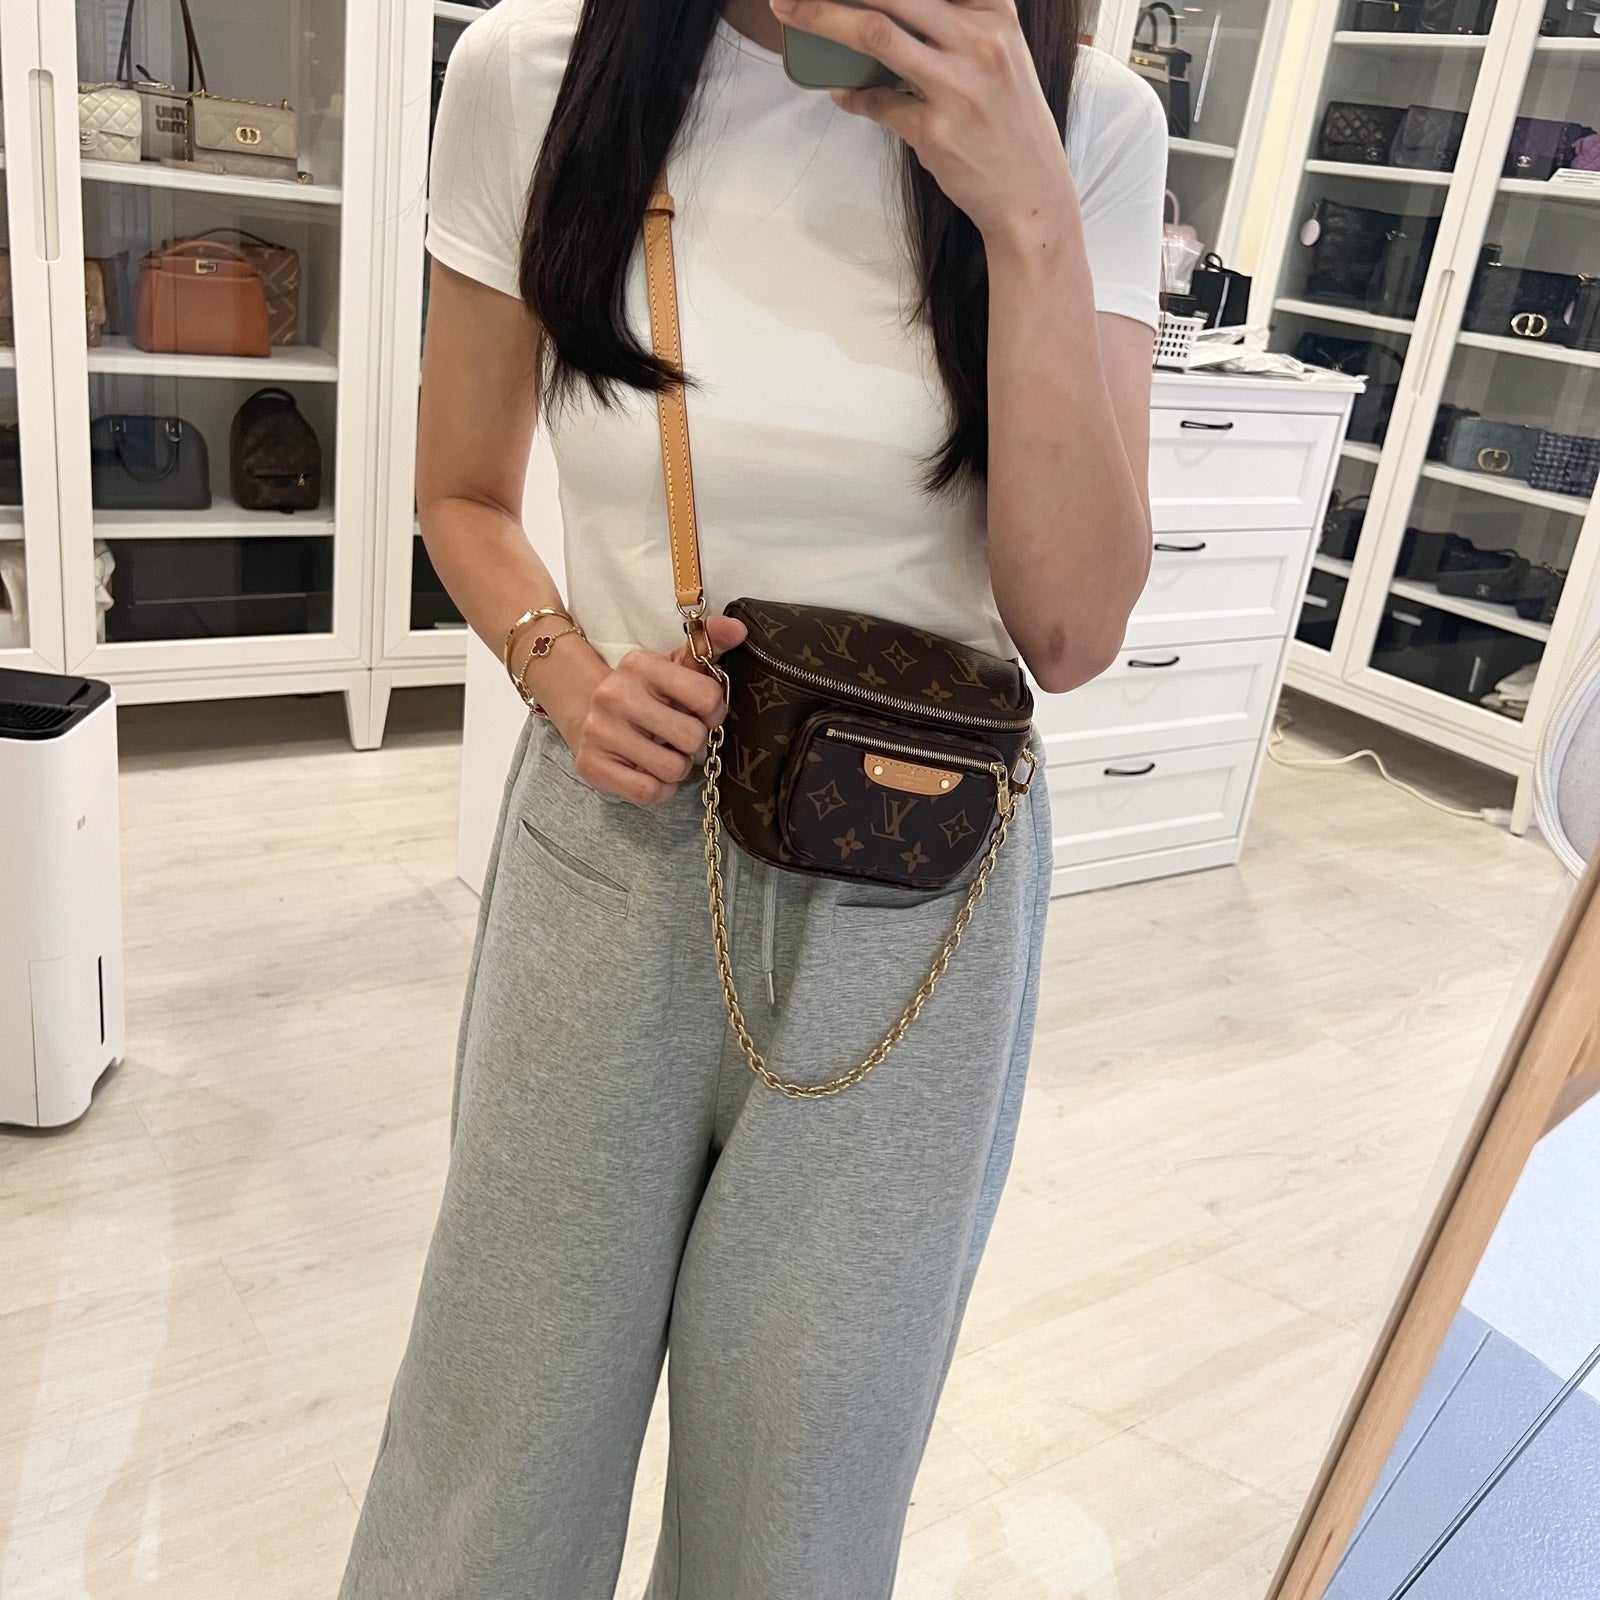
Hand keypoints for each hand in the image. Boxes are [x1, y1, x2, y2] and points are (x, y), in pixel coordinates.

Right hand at [548, 615, 747, 805]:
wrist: (585, 712)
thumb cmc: (644, 693)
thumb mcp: (673, 666)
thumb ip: (707, 645)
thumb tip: (739, 628)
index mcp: (641, 665)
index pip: (707, 695)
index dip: (714, 711)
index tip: (703, 713)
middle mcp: (617, 695)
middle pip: (692, 737)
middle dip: (694, 742)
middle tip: (680, 737)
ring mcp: (600, 731)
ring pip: (672, 769)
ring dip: (677, 767)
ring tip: (664, 753)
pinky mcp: (592, 765)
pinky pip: (648, 792)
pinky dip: (660, 789)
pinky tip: (651, 773)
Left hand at [768, 0, 1074, 246]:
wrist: (1031, 196)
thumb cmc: (1009, 123)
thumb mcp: (998, 55)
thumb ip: (954, 25)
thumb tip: (883, 13)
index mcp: (995, 12)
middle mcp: (980, 40)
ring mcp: (957, 86)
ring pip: (875, 34)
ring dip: (822, 18)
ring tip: (789, 12)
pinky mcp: (935, 130)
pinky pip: (877, 103)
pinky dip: (853, 96)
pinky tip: (842, 93)